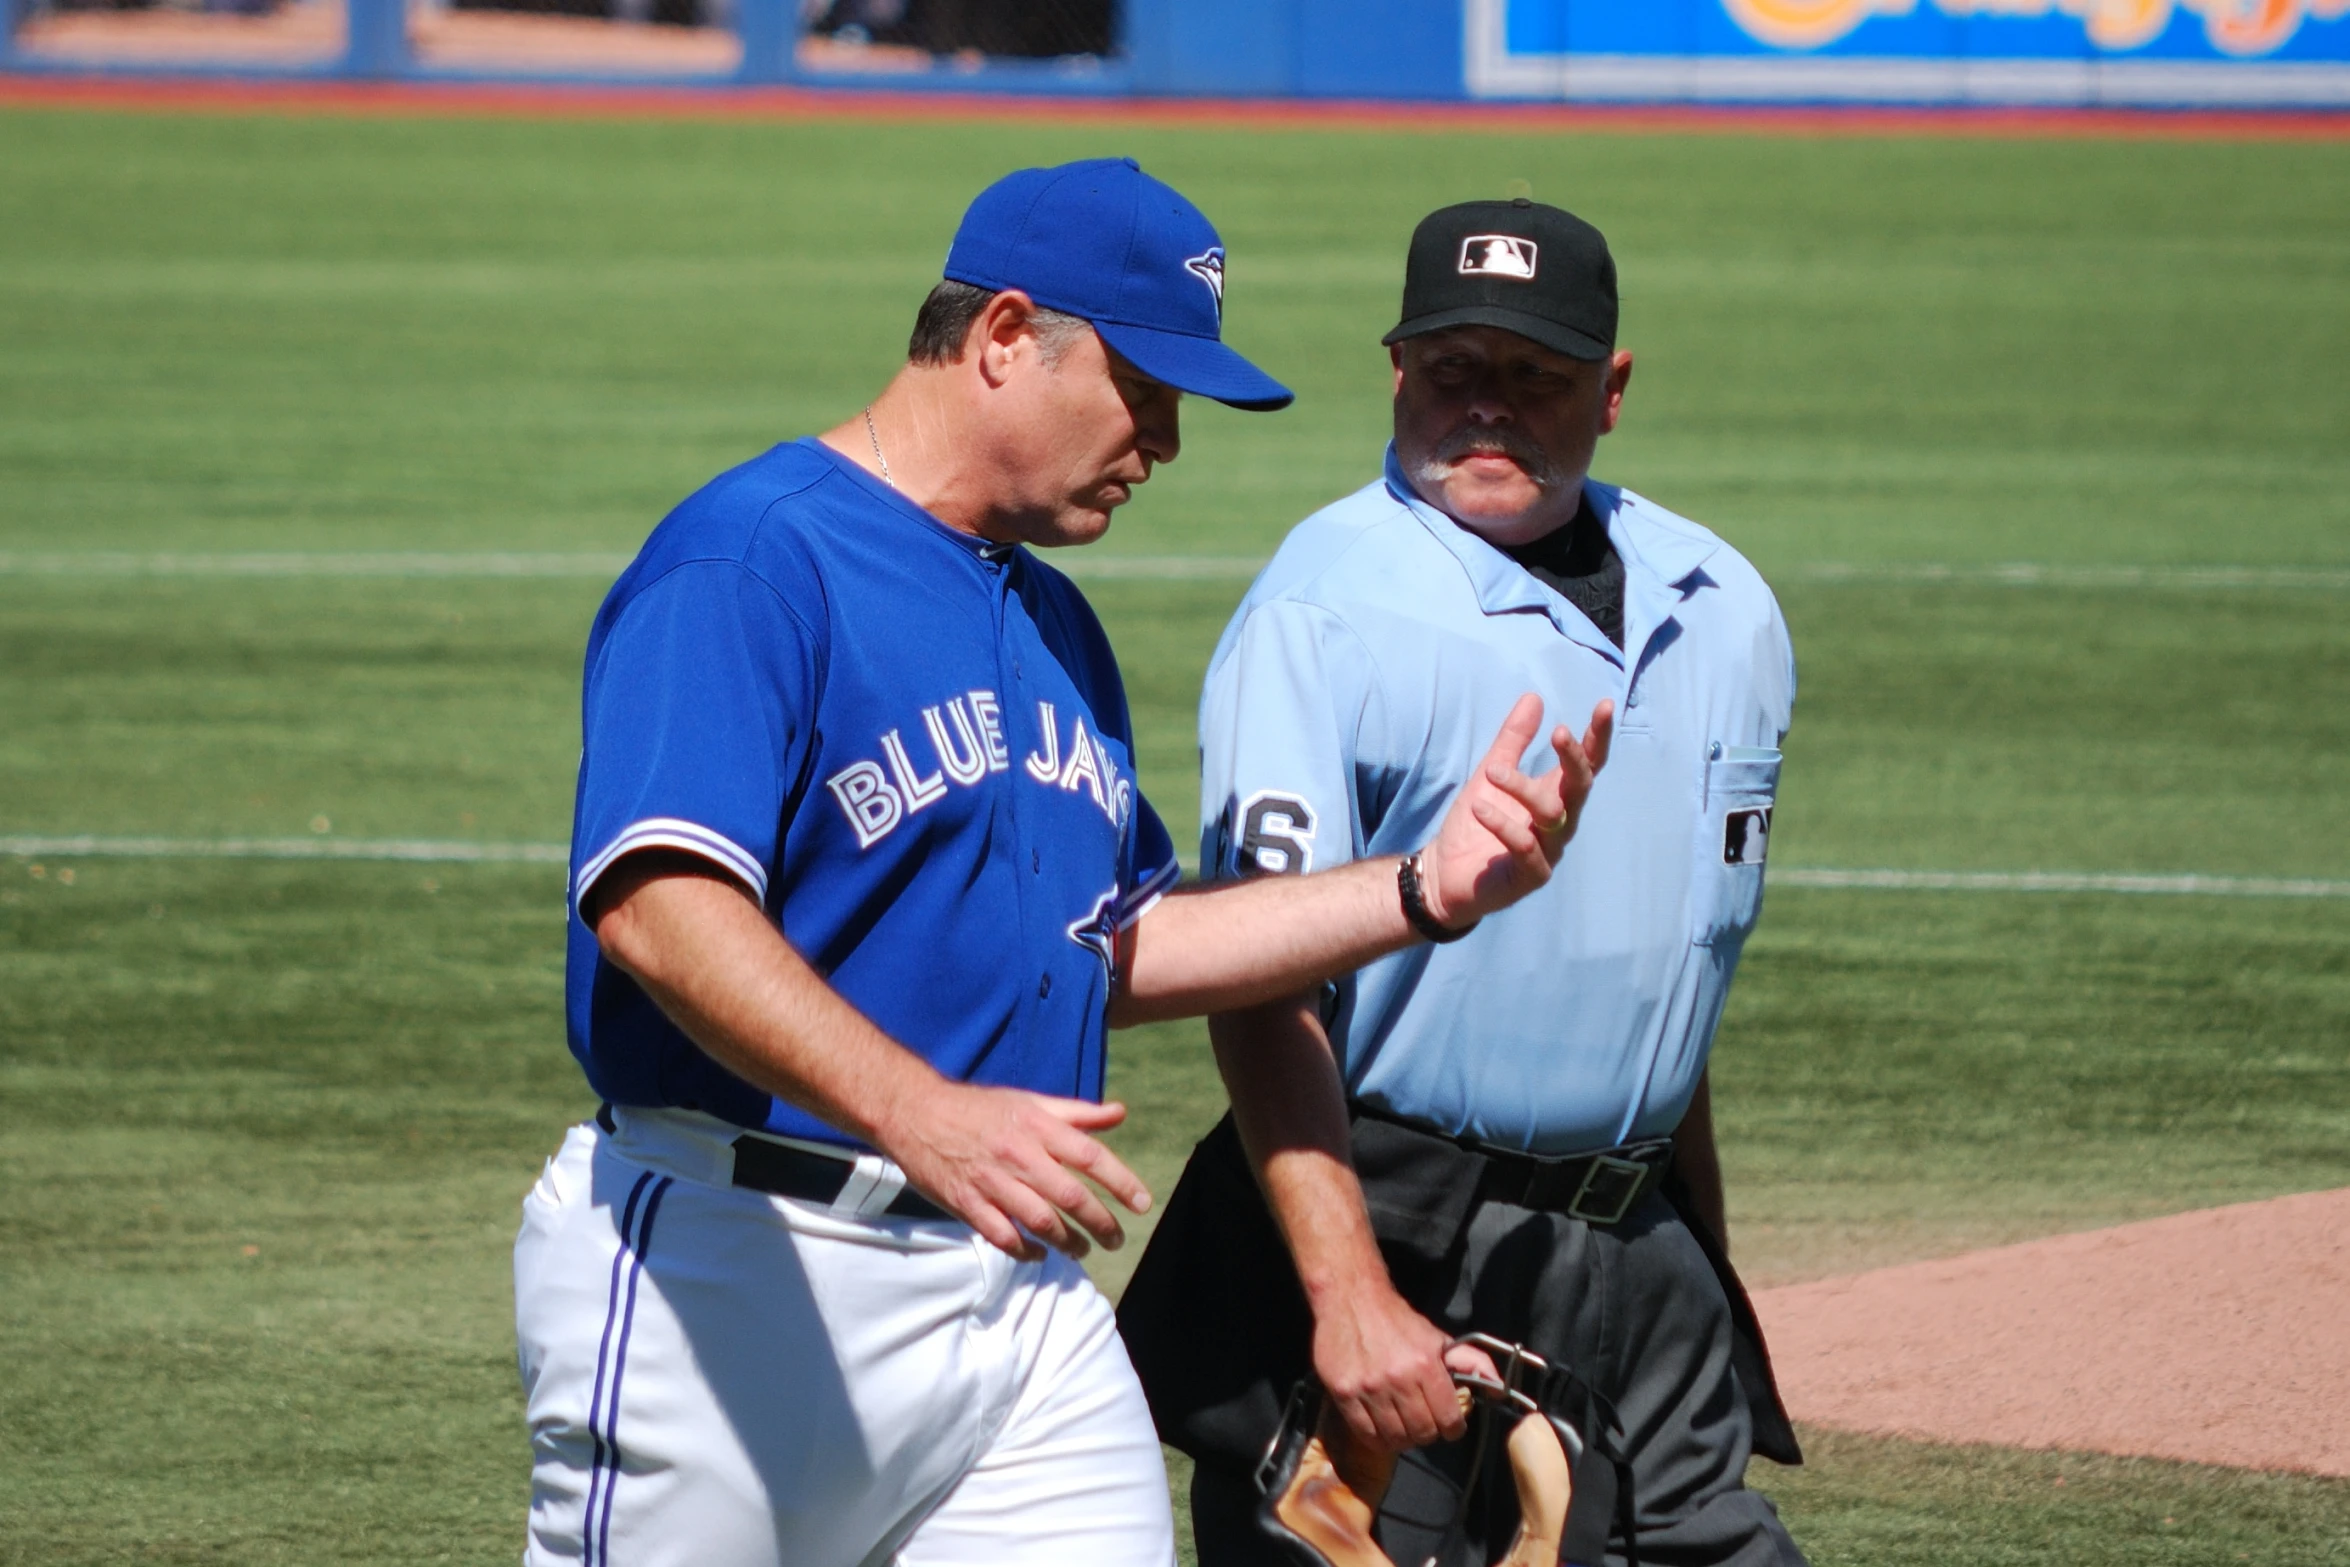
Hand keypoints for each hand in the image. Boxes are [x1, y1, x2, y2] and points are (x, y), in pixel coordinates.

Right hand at [874, 1080, 1151, 1261]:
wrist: (915, 1112)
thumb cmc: (978, 1107)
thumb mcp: (1029, 1102)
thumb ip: (1076, 1113)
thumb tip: (1119, 1113)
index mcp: (1036, 1127)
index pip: (1089, 1155)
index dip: (1121, 1181)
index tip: (1142, 1204)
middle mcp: (1018, 1155)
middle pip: (1070, 1196)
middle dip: (1101, 1223)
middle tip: (1117, 1240)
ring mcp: (991, 1181)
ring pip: (1040, 1221)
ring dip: (1068, 1242)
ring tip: (1084, 1250)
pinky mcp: (966, 1203)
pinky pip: (1003, 1236)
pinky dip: (1025, 1250)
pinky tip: (1040, 1254)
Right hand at [1313, 1282, 1502, 1451]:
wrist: (1351, 1298)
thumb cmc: (1397, 1320)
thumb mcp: (1438, 1337)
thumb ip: (1471, 1361)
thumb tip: (1497, 1385)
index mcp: (1426, 1365)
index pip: (1448, 1419)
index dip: (1453, 1428)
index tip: (1449, 1426)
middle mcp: (1398, 1379)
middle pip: (1422, 1433)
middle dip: (1428, 1433)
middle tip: (1425, 1425)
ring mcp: (1369, 1389)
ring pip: (1395, 1438)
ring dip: (1403, 1438)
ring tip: (1403, 1427)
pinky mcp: (1343, 1393)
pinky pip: (1366, 1434)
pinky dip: (1378, 1438)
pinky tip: (1382, 1428)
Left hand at [1420, 693, 1613, 928]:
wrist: (1445, 873)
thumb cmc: (1475, 823)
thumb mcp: (1491, 773)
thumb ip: (1513, 740)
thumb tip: (1534, 697)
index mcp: (1555, 795)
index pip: (1587, 763)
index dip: (1597, 737)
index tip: (1603, 705)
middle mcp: (1560, 821)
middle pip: (1580, 787)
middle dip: (1575, 758)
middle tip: (1559, 732)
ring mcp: (1549, 850)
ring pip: (1552, 814)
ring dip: (1524, 788)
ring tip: (1492, 772)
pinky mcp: (1531, 875)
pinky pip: (1525, 847)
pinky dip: (1504, 825)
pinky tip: (1481, 809)